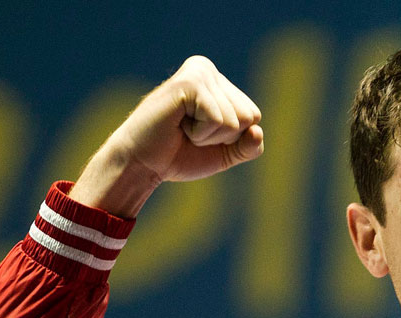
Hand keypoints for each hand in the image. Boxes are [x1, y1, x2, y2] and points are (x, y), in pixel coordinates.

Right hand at [70, 56, 263, 215]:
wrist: (143, 164)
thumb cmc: (180, 155)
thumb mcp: (226, 153)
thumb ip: (250, 146)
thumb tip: (257, 131)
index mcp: (218, 81)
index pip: (254, 116)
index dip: (231, 138)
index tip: (200, 135)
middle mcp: (208, 70)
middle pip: (249, 116)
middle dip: (222, 137)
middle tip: (190, 133)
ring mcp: (198, 73)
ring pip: (235, 121)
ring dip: (208, 137)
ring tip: (182, 129)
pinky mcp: (189, 83)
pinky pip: (218, 121)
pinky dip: (200, 134)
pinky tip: (178, 125)